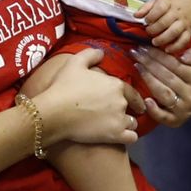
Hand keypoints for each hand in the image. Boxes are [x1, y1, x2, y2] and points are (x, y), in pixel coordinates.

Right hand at [24, 47, 142, 146]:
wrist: (54, 112)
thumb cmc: (63, 87)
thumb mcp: (75, 63)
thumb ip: (90, 55)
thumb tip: (101, 52)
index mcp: (115, 85)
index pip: (132, 92)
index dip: (134, 99)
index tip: (136, 104)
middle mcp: (121, 102)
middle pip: (131, 108)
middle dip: (125, 112)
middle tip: (114, 116)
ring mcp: (120, 119)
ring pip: (132, 123)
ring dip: (126, 125)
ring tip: (115, 127)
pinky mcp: (115, 135)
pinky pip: (132, 137)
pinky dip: (128, 137)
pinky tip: (121, 137)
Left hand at [133, 45, 190, 125]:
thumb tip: (183, 56)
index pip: (175, 65)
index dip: (158, 55)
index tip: (144, 47)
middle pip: (166, 77)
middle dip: (149, 63)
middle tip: (136, 53)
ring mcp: (184, 109)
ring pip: (162, 93)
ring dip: (148, 79)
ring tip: (137, 66)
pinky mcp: (176, 121)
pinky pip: (163, 116)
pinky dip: (153, 109)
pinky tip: (145, 100)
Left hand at [136, 0, 190, 51]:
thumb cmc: (173, 2)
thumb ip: (146, 7)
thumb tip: (135, 15)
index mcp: (169, 2)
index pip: (159, 9)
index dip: (151, 16)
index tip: (146, 20)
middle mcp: (178, 13)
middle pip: (165, 22)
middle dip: (154, 29)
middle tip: (148, 32)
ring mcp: (184, 22)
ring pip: (174, 32)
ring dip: (162, 39)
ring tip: (154, 42)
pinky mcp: (189, 31)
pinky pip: (184, 41)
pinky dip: (175, 47)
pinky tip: (167, 49)